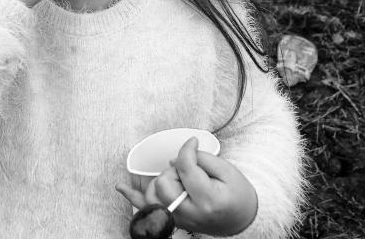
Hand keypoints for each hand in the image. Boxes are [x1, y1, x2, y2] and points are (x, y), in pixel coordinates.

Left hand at [116, 137, 257, 235]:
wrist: (243, 219)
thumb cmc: (237, 194)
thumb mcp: (227, 171)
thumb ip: (202, 160)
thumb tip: (177, 158)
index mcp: (208, 199)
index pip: (185, 168)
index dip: (186, 150)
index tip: (191, 143)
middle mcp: (191, 213)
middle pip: (164, 182)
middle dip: (174, 169)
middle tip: (190, 170)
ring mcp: (180, 219)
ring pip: (153, 195)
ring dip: (160, 181)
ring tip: (176, 178)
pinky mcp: (174, 221)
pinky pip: (147, 210)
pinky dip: (133, 197)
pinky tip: (121, 186)